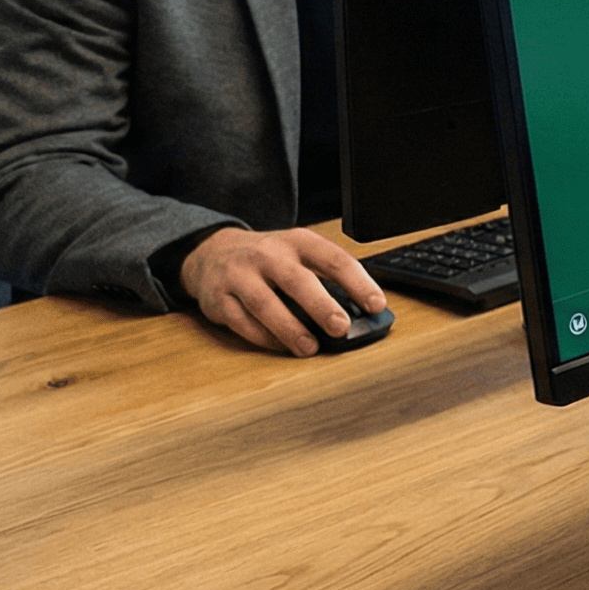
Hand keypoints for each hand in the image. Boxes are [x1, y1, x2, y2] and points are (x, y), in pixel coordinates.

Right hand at [180, 227, 385, 355]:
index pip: (334, 259)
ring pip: (266, 304)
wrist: (212, 252)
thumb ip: (325, 278)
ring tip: (310, 348)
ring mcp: (240, 275)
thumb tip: (359, 312)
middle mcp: (268, 254)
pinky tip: (282, 346)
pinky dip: (264, 337)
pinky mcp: (219, 298)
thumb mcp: (298, 255)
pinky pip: (242, 322)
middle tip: (342, 328)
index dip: (358, 282)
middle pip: (297, 280)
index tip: (376, 304)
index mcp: (297, 241)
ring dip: (290, 329)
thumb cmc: (268, 259)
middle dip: (321, 306)